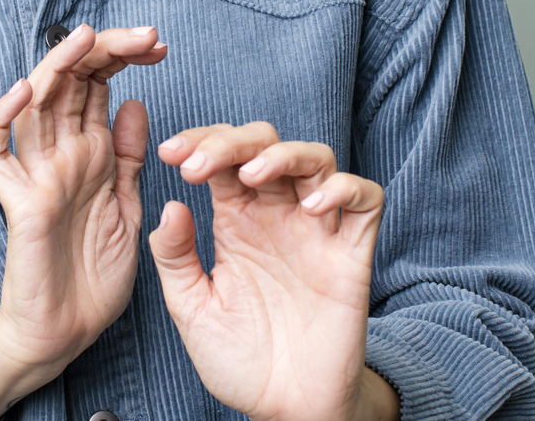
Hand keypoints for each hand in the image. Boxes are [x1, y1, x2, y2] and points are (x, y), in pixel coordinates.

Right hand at [0, 25, 164, 420]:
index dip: (124, 57)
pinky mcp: (18, 202)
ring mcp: (36, 175)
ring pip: (33, 104)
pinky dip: (0, 119)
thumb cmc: (94, 276)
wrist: (66, 333)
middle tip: (144, 36)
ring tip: (87, 38)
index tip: (160, 46)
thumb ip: (127, 158)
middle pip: (71, 82)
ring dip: (58, 66)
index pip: (99, 85)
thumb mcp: (126, 206)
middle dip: (104, 50)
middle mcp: (61, 155)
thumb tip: (134, 103)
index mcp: (90, 153)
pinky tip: (23, 92)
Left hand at [149, 123, 393, 420]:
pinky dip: (345, 188)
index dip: (199, 143)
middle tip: (198, 163)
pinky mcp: (352, 255)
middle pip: (265, 145)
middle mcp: (277, 217)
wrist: (285, 408)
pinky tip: (312, 206)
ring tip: (253, 174)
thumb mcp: (192, 308)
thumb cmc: (239, 359)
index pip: (223, 159)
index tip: (168, 154)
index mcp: (236, 222)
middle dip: (232, 140)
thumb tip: (171, 203)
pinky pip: (366, 200)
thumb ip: (176, 258)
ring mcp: (317, 232)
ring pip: (316, 160)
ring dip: (284, 153)